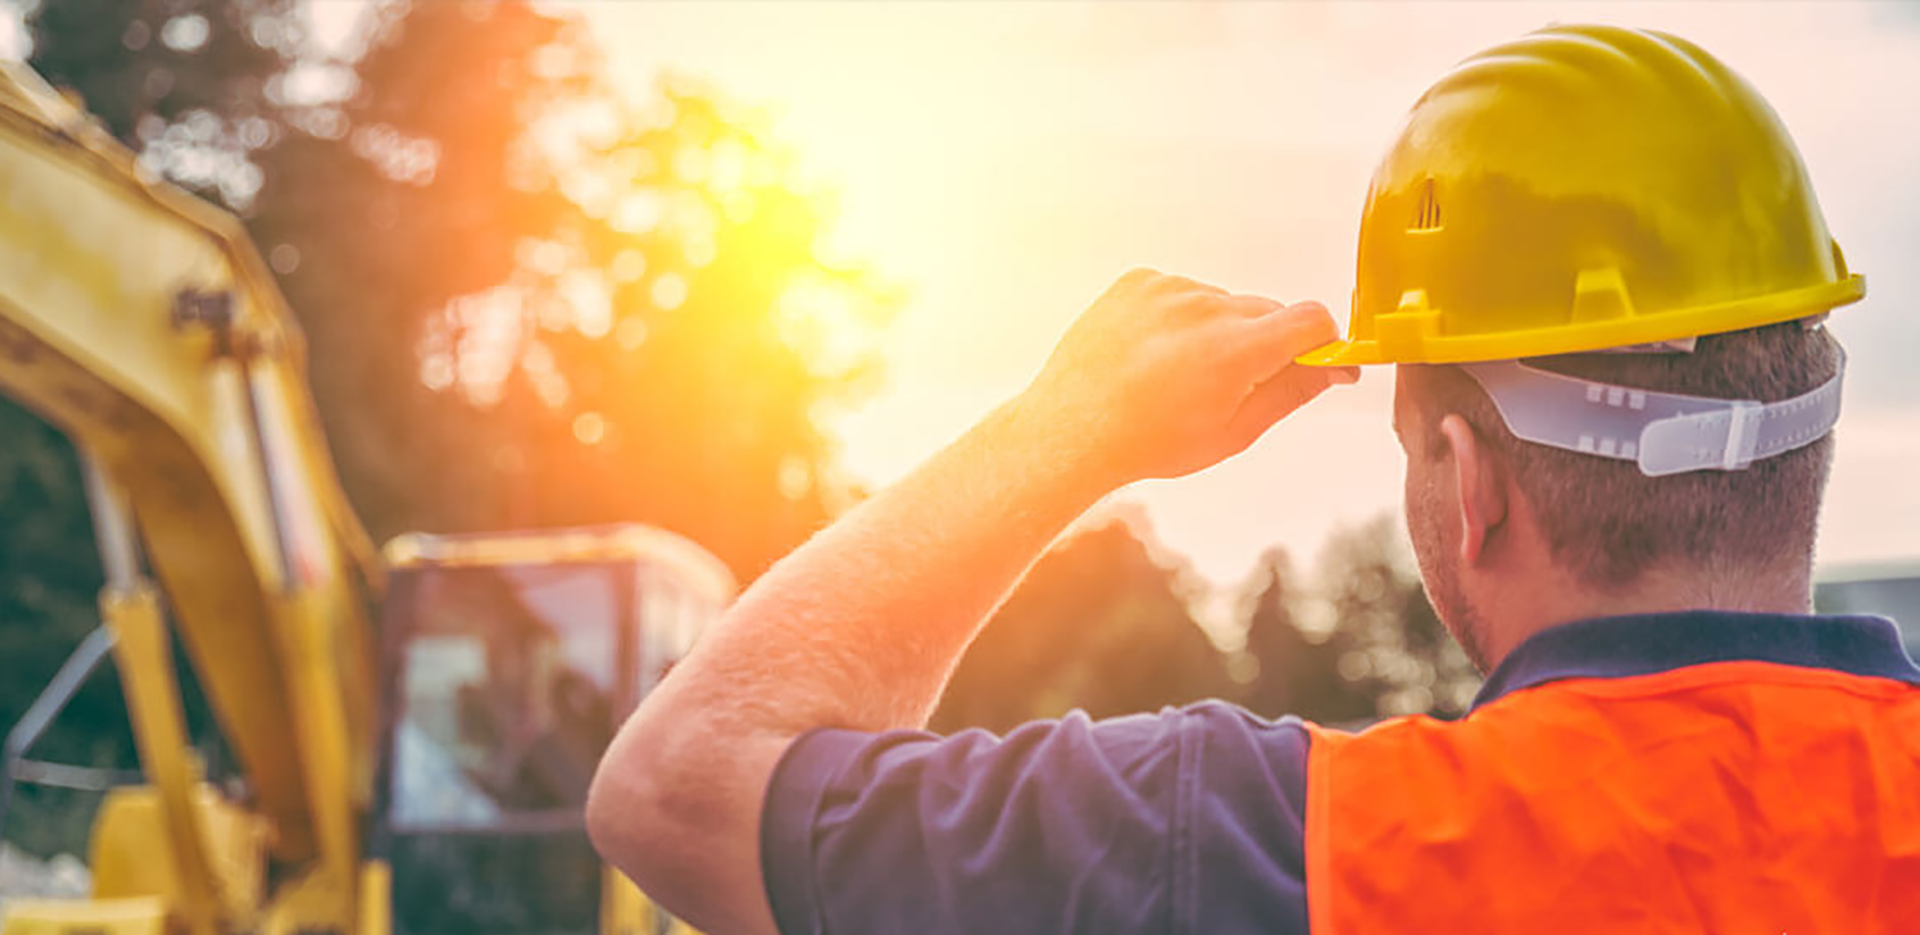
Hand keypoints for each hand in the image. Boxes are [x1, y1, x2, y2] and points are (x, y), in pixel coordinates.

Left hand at [1017, 268, 1356, 486]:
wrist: (1071, 430)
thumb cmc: (1148, 442)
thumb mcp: (1233, 432)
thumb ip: (1290, 393)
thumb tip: (1334, 368)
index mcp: (1236, 349)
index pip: (1312, 319)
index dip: (1322, 342)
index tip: (1316, 362)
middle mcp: (1205, 308)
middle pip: (1267, 311)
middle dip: (1265, 342)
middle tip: (1230, 385)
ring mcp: (1169, 289)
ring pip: (1222, 302)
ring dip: (1217, 330)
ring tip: (1177, 374)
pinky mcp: (1140, 281)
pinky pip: (1181, 292)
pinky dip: (1178, 317)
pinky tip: (1152, 355)